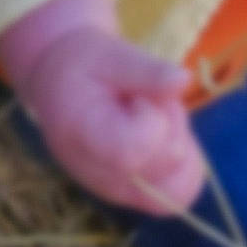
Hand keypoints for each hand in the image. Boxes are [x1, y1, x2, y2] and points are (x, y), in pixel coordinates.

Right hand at [0, 0, 205, 214]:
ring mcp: (118, 190)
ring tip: (153, 117)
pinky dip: (186, 161)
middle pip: (166, 163)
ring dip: (180, 143)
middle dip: (171, 123)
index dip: (152, 119)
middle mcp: (100, 174)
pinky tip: (164, 132)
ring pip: (179, 185)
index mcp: (82, 135)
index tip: (138, 97)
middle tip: (146, 99)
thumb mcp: (109, 52)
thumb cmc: (83, 65)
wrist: (60, 86)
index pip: (131, 151)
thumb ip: (145, 69)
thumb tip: (184, 81)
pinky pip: (180, 192)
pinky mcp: (135, 194)